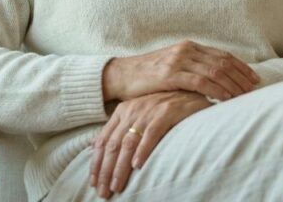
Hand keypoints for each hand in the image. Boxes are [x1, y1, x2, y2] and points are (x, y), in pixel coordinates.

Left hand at [89, 90, 211, 197]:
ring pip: (128, 143)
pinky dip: (143, 151)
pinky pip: (150, 134)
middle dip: (106, 170)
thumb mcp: (137, 113)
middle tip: (103, 191)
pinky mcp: (165, 113)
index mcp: (122, 111)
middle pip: (113, 145)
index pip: (103, 140)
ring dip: (120, 167)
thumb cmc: (163, 106)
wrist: (190, 90)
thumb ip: (118, 127)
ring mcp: (148, 112)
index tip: (93, 182)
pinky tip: (137, 166)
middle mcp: (131, 111)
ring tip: (117, 185)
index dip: (96, 163)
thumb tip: (94, 144)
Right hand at [102, 40, 259, 101]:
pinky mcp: (170, 74)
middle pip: (222, 62)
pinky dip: (216, 90)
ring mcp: (178, 61)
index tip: (255, 79)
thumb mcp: (173, 67)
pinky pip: (200, 81)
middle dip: (241, 77)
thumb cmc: (148, 76)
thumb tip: (216, 82)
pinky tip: (226, 98)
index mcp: (189, 47)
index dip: (241, 67)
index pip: (222, 55)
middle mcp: (186, 50)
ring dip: (232, 85)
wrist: (122, 76)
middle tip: (254, 90)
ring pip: (215, 71)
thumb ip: (193, 69)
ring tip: (244, 97)